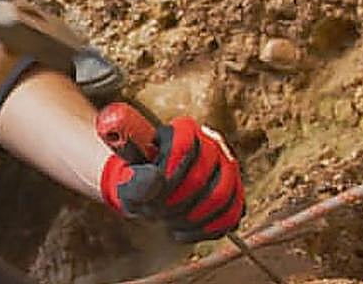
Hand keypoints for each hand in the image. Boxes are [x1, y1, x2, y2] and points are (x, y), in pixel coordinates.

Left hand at [100, 116, 244, 241]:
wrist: (151, 194)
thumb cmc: (137, 180)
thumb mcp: (126, 177)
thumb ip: (135, 176)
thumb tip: (155, 178)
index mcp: (182, 130)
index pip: (183, 147)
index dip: (167, 175)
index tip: (150, 194)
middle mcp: (210, 142)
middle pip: (201, 176)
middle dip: (174, 202)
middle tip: (155, 212)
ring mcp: (228, 168)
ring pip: (220, 197)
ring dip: (190, 218)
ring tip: (169, 223)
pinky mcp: (236, 193)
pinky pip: (231, 215)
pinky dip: (205, 229)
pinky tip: (183, 232)